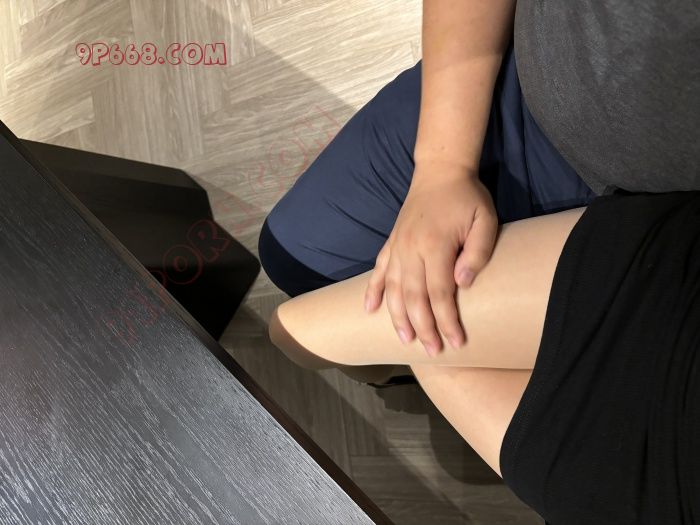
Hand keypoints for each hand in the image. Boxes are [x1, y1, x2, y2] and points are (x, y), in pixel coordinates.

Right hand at [363, 161, 497, 356]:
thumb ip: (477, 252)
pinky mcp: (391, 243)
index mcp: (434, 246)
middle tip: (433, 351)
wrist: (440, 170)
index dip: (447, 321)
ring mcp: (398, 247)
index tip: (456, 342)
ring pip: (394, 290)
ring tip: (405, 340)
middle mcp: (411, 249)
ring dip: (398, 317)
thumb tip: (463, 283)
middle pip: (414, 298)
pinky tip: (369, 310)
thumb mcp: (485, 220)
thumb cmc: (468, 198)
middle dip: (423, 328)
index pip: (440, 294)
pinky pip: (378, 271)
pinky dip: (373, 291)